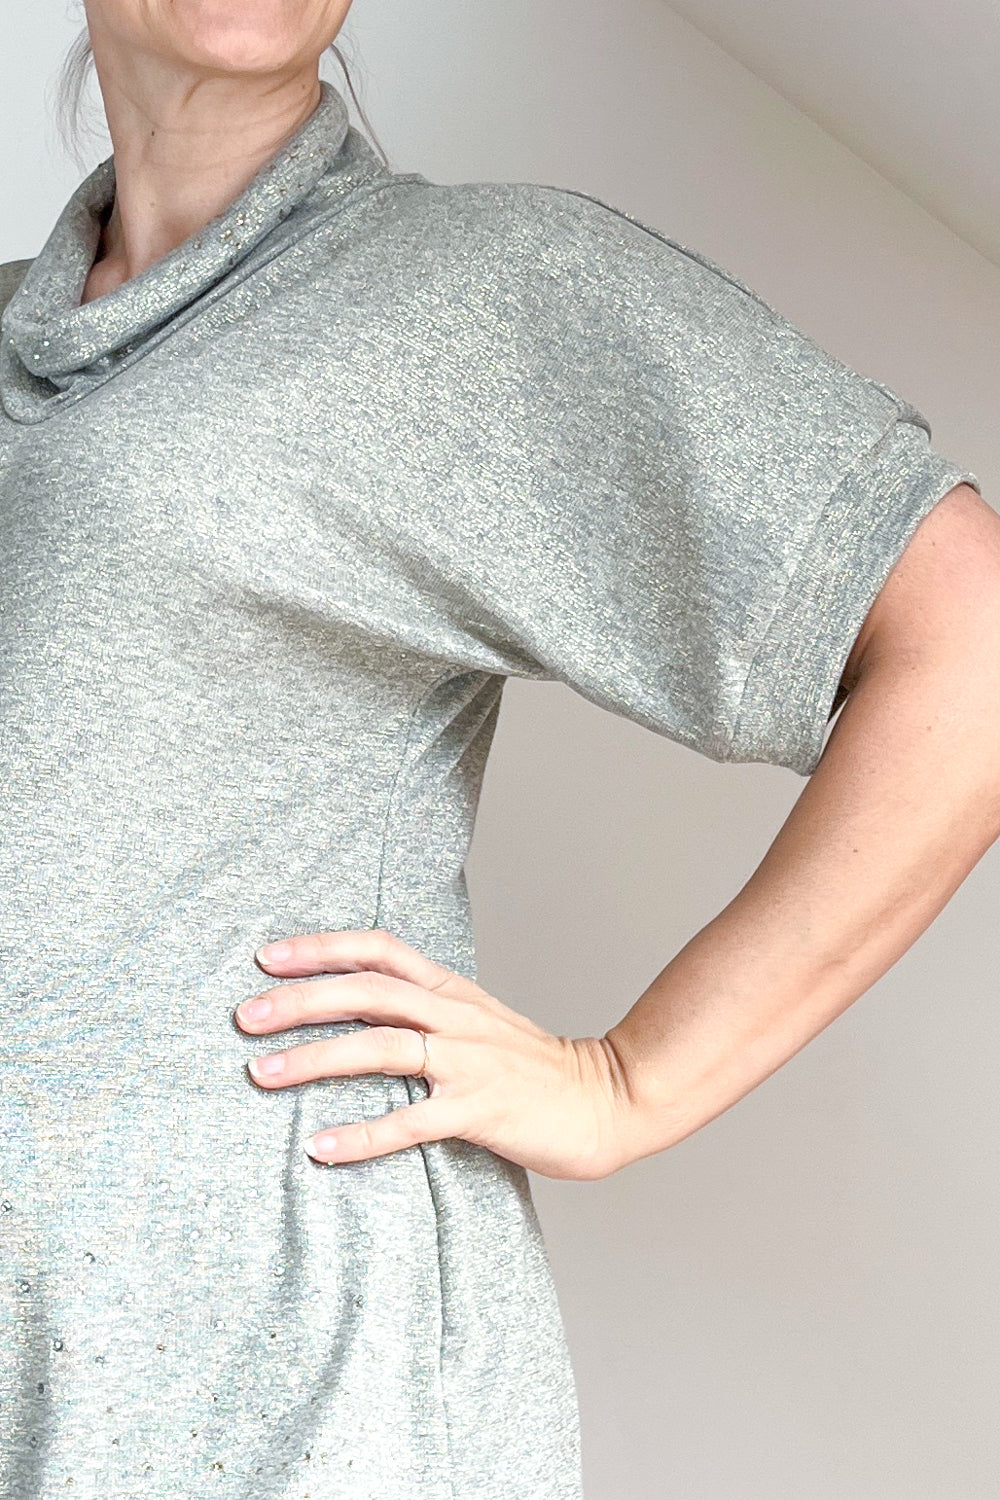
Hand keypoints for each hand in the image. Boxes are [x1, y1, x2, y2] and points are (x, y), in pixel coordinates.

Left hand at [233, 926, 632, 1179]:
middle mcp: (455, 1017)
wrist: (607, 1098)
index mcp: (452, 990)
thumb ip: (425, 1009)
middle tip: (245, 1015)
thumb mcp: (478, 1020)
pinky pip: (411, 1121)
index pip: (379, 950)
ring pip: (380, 1048)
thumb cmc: (533, 1067)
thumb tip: (358, 1010)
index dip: (322, 948)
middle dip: (300, 999)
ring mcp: (468, 1062)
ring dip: (314, 1060)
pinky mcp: (481, 1110)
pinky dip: (362, 1134)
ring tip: (260, 1074)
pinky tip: (320, 1148)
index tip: (268, 957)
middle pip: (367, 992)